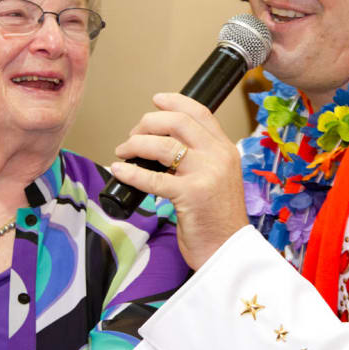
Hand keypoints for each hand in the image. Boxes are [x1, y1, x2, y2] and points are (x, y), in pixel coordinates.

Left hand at [111, 93, 248, 269]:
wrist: (228, 250)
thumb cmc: (218, 218)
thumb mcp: (218, 178)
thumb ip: (200, 159)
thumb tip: (163, 145)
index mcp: (225, 150)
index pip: (200, 113)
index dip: (175, 102)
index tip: (156, 100)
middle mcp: (218, 156)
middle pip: (178, 122)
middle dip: (148, 123)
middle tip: (133, 135)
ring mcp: (205, 174)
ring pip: (163, 146)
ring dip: (136, 144)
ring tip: (123, 151)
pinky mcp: (190, 195)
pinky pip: (153, 178)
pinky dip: (131, 172)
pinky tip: (119, 170)